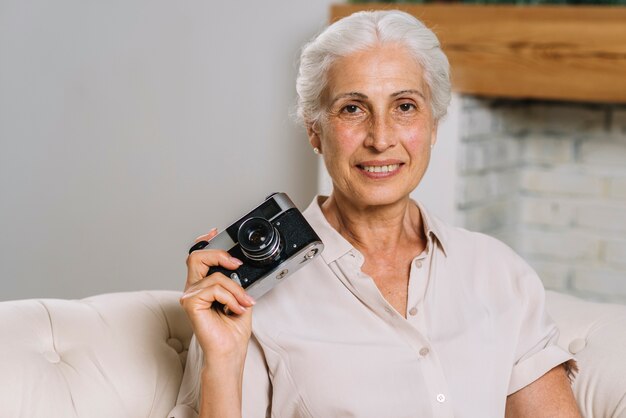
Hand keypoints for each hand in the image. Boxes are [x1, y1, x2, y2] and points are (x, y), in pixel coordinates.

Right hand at [181, 229, 255, 362]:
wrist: (229, 351)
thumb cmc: (232, 330)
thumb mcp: (240, 298)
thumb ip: (236, 281)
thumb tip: (240, 268)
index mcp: (203, 286)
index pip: (197, 257)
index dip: (204, 241)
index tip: (215, 232)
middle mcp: (193, 288)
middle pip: (197, 256)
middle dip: (219, 254)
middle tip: (236, 264)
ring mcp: (190, 295)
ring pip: (216, 277)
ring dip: (236, 290)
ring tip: (243, 304)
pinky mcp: (190, 303)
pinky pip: (215, 289)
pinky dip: (230, 298)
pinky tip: (235, 309)